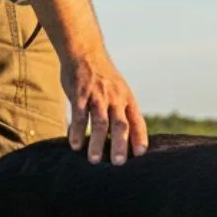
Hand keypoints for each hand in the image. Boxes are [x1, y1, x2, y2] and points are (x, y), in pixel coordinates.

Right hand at [16, 0, 149, 165]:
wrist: (85, 53)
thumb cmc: (103, 78)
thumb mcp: (119, 91)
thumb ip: (122, 111)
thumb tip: (128, 136)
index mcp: (127, 99)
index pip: (137, 121)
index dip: (139, 137)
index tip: (141, 154)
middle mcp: (115, 99)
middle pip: (120, 125)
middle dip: (120, 145)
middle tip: (118, 163)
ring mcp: (98, 96)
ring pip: (100, 122)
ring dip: (97, 142)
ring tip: (94, 160)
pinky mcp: (80, 94)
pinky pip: (79, 116)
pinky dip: (77, 131)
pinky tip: (74, 145)